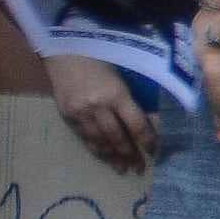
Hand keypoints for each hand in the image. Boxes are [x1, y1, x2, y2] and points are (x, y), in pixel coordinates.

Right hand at [41, 52, 152, 173]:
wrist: (64, 49)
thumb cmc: (100, 56)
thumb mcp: (121, 75)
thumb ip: (130, 98)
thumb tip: (144, 121)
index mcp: (116, 93)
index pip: (136, 124)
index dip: (147, 140)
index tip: (155, 151)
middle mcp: (97, 106)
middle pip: (117, 137)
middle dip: (130, 154)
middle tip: (140, 168)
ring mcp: (80, 112)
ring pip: (99, 141)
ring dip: (112, 157)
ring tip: (122, 169)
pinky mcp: (66, 115)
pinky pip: (83, 136)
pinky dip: (94, 148)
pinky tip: (103, 156)